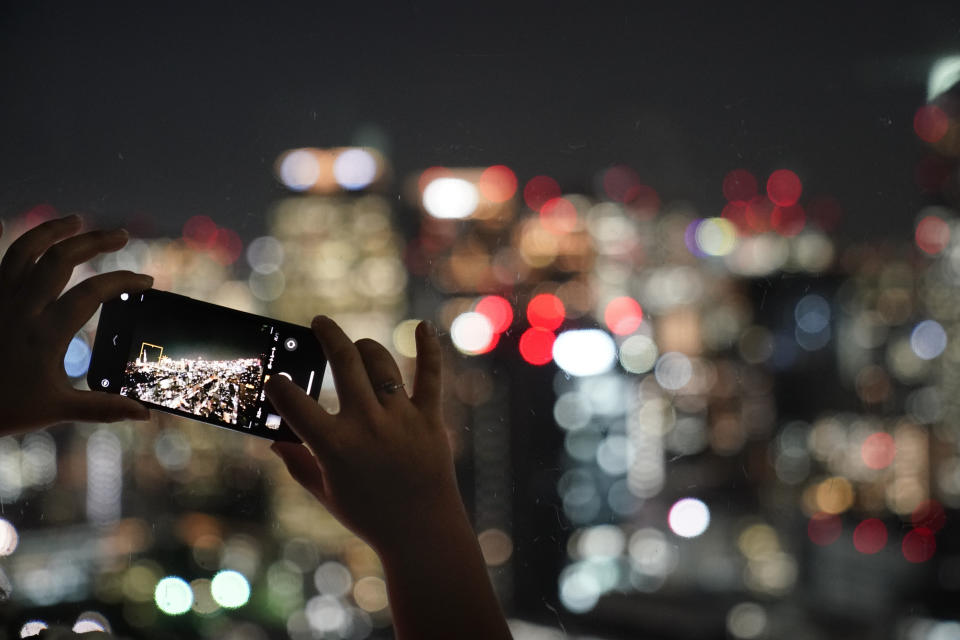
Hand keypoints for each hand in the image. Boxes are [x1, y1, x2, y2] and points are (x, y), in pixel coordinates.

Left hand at [0, 215, 153, 433]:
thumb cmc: (4, 409)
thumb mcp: (55, 410)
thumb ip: (102, 408)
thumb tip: (144, 414)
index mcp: (46, 333)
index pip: (93, 292)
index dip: (124, 280)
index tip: (146, 280)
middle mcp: (21, 308)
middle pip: (61, 258)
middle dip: (95, 240)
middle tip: (120, 235)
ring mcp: (0, 300)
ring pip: (25, 249)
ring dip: (53, 230)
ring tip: (75, 220)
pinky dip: (5, 240)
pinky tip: (9, 228)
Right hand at [265, 316, 461, 552]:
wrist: (422, 532)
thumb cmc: (370, 515)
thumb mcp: (326, 493)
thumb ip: (298, 464)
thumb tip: (274, 441)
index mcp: (335, 445)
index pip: (295, 403)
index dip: (279, 386)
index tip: (275, 377)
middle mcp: (367, 424)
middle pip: (343, 362)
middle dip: (327, 335)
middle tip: (319, 323)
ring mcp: (401, 418)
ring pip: (380, 363)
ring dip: (364, 346)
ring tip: (355, 346)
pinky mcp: (430, 419)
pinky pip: (430, 377)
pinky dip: (429, 350)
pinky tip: (424, 327)